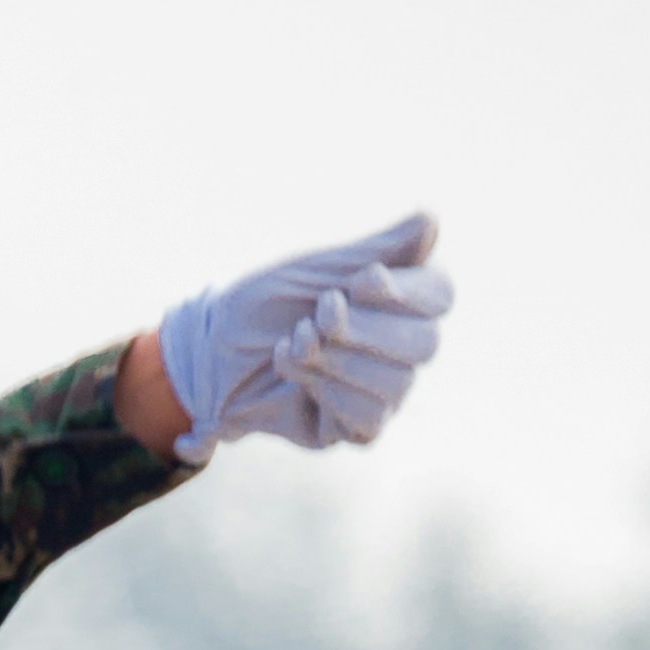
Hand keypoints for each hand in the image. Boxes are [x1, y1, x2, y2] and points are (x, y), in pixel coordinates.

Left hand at [156, 215, 451, 465]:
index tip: (361, 281)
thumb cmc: (267, 303)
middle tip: (319, 314)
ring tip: (295, 341)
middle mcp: (401, 347)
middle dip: (363, 328)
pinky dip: (327, 392)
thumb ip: (378, 247)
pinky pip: (368, 420)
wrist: (210, 351)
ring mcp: (381, 389)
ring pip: (395, 385)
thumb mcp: (319, 267)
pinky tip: (292, 373)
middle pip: (424, 344)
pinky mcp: (352, 427)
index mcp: (401, 299)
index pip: (439, 296)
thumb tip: (432, 222)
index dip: (406, 292)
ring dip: (337, 360)